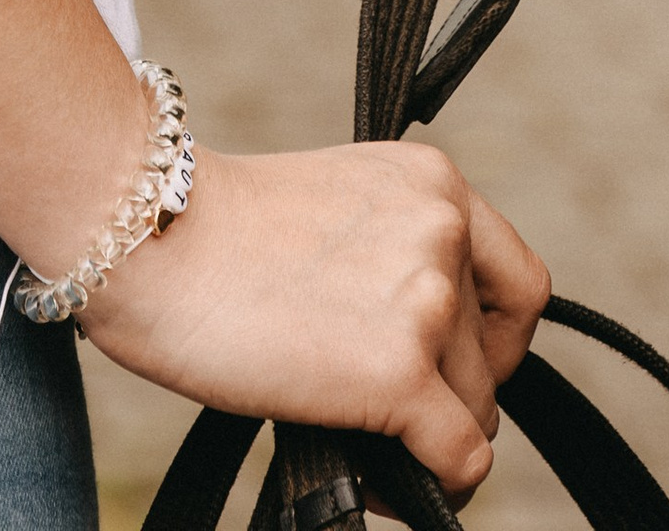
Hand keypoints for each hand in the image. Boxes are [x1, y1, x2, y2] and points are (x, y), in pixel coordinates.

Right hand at [82, 141, 550, 505]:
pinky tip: (379, 482)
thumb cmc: (210, 230)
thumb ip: (394, 253)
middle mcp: (444, 231)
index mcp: (432, 181)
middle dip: (448, 397)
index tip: (447, 364)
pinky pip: (460, 461)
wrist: (147, 235)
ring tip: (364, 446)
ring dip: (427, 441)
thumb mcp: (335, 207)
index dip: (493, 341)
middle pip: (494, 360)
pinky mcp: (401, 370)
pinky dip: (426, 486)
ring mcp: (428, 300)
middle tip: (387, 413)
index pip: (521, 285)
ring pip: (477, 415)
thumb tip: (427, 351)